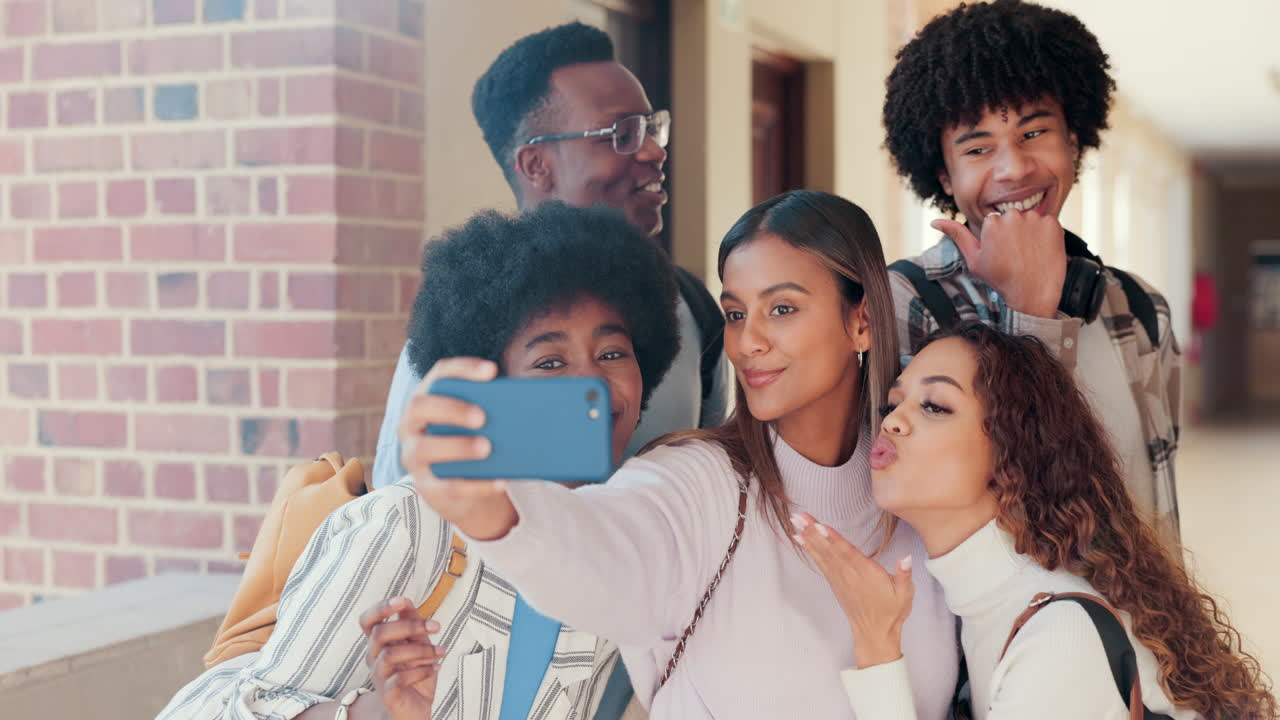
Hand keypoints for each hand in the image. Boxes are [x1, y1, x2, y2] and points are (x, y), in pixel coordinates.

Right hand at [360, 597, 446, 719]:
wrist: (413, 710)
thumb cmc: (415, 674)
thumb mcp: (418, 646)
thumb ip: (412, 625)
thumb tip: (407, 601)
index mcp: (380, 643)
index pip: (367, 621)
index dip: (381, 608)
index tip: (403, 601)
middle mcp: (374, 658)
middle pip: (380, 634)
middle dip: (410, 626)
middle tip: (436, 626)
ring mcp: (379, 676)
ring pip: (390, 655)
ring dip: (421, 650)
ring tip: (441, 652)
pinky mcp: (388, 694)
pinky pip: (399, 679)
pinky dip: (421, 671)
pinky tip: (436, 668)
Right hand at [398, 357, 516, 539]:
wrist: (459, 486)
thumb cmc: (470, 440)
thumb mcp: (478, 424)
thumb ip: (491, 410)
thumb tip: (531, 405)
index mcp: (428, 398)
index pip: (439, 375)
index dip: (463, 369)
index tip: (492, 371)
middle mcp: (412, 424)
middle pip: (420, 406)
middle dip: (452, 409)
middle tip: (482, 417)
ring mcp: (414, 456)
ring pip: (424, 448)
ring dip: (457, 446)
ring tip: (487, 447)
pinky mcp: (426, 487)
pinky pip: (447, 487)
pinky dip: (475, 485)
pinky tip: (500, 481)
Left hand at [793, 513, 912, 668]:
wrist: (875, 633)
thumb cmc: (891, 612)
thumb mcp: (905, 594)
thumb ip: (904, 575)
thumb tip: (906, 558)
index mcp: (866, 573)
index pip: (848, 553)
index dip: (833, 539)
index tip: (821, 526)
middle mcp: (849, 574)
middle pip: (830, 549)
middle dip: (813, 531)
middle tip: (799, 516)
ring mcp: (839, 578)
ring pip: (822, 553)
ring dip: (808, 536)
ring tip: (796, 522)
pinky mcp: (835, 581)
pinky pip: (820, 562)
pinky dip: (810, 549)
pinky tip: (801, 539)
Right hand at [932, 210, 1066, 318]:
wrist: (1031, 295)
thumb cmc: (1000, 279)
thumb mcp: (974, 259)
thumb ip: (957, 234)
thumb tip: (933, 221)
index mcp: (991, 222)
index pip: (995, 221)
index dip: (998, 238)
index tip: (1003, 254)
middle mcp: (1012, 215)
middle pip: (1012, 216)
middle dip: (1014, 231)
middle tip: (1015, 255)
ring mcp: (1034, 219)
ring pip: (1030, 219)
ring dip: (1030, 232)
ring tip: (1029, 254)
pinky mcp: (1053, 224)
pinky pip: (1048, 222)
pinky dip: (1046, 234)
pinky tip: (1041, 251)